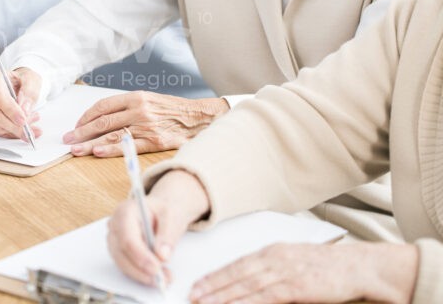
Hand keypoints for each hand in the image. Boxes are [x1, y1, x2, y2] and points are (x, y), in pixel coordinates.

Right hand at [0, 67, 42, 140]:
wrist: (18, 84)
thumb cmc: (22, 79)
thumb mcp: (32, 79)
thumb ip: (29, 92)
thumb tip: (24, 108)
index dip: (9, 109)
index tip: (22, 119)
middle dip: (12, 125)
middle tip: (29, 130)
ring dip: (13, 130)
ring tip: (31, 125)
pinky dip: (9, 133)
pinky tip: (22, 130)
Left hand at [63, 92, 228, 156]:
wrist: (201, 118)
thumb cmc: (174, 110)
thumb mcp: (150, 100)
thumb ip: (128, 107)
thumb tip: (103, 119)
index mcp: (136, 97)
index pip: (103, 106)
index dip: (86, 116)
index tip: (76, 125)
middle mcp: (139, 110)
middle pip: (102, 121)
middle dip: (81, 131)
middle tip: (67, 139)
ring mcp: (146, 126)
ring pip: (112, 135)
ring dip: (90, 143)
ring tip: (75, 150)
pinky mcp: (155, 141)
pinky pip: (128, 146)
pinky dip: (111, 149)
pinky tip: (98, 152)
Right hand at [108, 170, 208, 286]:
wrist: (161, 210)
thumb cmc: (164, 210)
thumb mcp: (172, 216)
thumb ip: (168, 235)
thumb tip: (162, 256)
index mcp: (125, 211)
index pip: (127, 238)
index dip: (140, 256)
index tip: (156, 268)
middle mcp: (115, 226)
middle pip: (121, 253)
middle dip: (141, 270)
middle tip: (162, 279)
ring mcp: (114, 240)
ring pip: (122, 263)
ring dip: (142, 275)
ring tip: (164, 278)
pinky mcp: (119, 251)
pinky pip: (126, 267)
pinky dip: (141, 274)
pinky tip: (157, 276)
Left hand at [190, 241, 418, 303]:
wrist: (357, 266)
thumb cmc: (327, 267)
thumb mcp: (294, 262)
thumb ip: (271, 270)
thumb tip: (247, 286)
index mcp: (272, 251)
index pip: (236, 264)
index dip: (215, 275)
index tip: (197, 284)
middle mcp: (273, 259)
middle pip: (235, 275)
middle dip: (211, 287)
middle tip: (192, 296)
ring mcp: (284, 272)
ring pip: (245, 287)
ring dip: (223, 296)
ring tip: (205, 303)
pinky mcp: (296, 287)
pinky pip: (265, 298)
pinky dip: (246, 303)